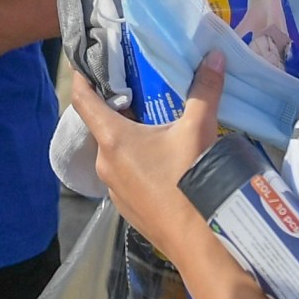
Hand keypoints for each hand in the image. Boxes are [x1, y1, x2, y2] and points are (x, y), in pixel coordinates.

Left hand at [66, 52, 223, 250]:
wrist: (198, 242)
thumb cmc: (190, 180)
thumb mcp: (198, 130)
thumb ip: (205, 90)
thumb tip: (216, 56)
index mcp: (112, 139)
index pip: (82, 100)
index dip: (82, 77)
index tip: (86, 60)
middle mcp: (105, 163)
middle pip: (101, 124)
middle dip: (117, 105)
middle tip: (136, 85)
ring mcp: (113, 188)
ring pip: (115, 151)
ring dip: (129, 134)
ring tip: (152, 119)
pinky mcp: (127, 207)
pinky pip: (125, 174)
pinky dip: (136, 160)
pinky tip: (160, 158)